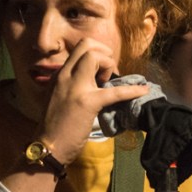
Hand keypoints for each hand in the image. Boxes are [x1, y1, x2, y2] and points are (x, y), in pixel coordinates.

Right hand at [36, 38, 149, 162]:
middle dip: (105, 52)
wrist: (48, 147)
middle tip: (109, 72)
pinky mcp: (87, 103)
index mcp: (60, 75)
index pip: (79, 48)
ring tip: (111, 83)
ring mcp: (75, 87)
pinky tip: (143, 91)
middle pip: (87, 44)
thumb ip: (72, 86)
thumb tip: (94, 81)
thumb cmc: (55, 127)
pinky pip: (114, 91)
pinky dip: (132, 90)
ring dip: (109, 65)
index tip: (101, 71)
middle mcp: (65, 76)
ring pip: (95, 56)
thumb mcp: (59, 97)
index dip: (97, 53)